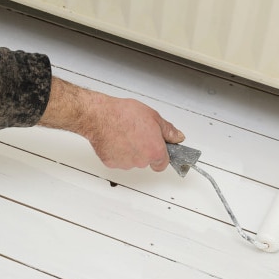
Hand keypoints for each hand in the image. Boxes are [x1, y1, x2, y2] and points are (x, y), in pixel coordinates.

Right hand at [38, 77, 184, 170]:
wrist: (100, 116)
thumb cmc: (124, 114)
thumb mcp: (153, 117)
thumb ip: (168, 131)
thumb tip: (178, 137)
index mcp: (155, 151)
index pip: (162, 164)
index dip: (160, 155)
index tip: (157, 148)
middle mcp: (141, 161)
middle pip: (146, 161)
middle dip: (143, 150)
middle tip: (137, 133)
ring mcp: (125, 164)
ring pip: (131, 161)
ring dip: (130, 151)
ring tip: (124, 133)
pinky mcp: (111, 163)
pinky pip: (117, 160)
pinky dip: (116, 152)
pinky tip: (114, 138)